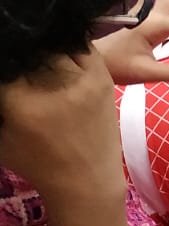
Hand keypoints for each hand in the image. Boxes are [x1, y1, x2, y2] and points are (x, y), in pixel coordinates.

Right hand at [0, 50, 124, 197]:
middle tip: (14, 60)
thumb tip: (2, 66)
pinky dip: (65, 45)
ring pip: (53, 44)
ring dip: (39, 48)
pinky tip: (55, 51)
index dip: (2, 61)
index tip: (3, 64)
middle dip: (16, 53)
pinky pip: (82, 46)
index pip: (4, 62)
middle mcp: (55, 86)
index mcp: (23, 103)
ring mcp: (83, 79)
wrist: (88, 181)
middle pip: (27, 50)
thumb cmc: (37, 164)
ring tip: (33, 56)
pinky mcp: (103, 78)